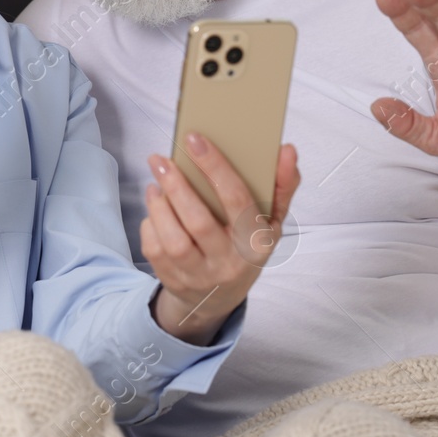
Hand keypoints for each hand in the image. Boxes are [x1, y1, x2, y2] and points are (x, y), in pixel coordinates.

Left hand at [141, 135, 298, 344]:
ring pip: (173, 240)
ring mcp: (200, 276)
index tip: (195, 139)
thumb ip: (282, 185)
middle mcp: (229, 262)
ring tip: (155, 182)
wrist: (220, 297)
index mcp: (257, 241)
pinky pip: (155, 251)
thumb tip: (287, 150)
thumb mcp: (271, 221)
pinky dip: (150, 225)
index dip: (216, 167)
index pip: (237, 199)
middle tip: (159, 159)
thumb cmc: (246, 245)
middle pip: (199, 221)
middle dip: (176, 185)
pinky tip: (154, 209)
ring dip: (159, 206)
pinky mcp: (175, 282)